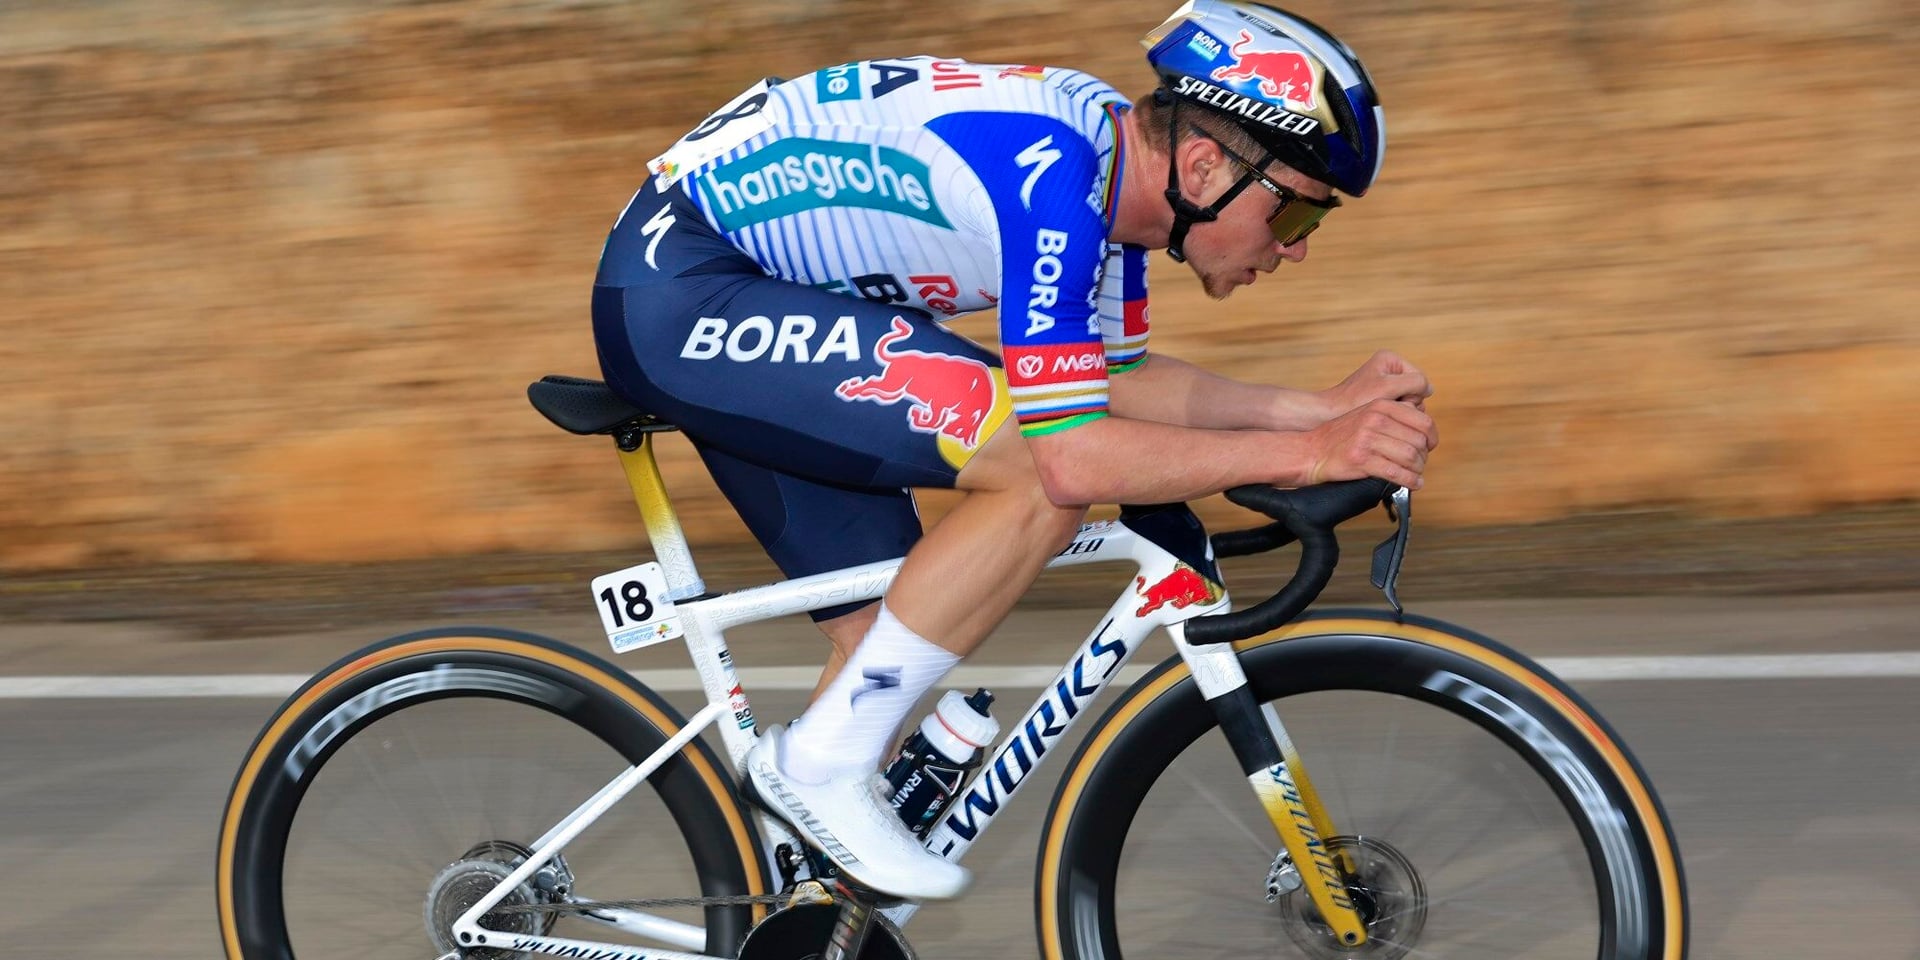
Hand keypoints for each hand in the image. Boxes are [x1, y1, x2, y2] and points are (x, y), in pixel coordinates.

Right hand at [1299, 398, 1437, 489]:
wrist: (1311, 450)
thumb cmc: (1340, 436)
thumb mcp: (1367, 414)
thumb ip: (1392, 415)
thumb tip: (1422, 427)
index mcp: (1381, 406)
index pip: (1422, 421)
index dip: (1432, 437)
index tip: (1429, 447)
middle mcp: (1375, 419)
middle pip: (1418, 441)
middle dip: (1424, 457)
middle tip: (1419, 464)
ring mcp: (1368, 439)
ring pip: (1410, 457)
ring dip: (1417, 470)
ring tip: (1415, 474)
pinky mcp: (1362, 460)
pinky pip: (1396, 473)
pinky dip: (1409, 481)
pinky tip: (1412, 483)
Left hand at [1322, 350, 1432, 415]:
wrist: (1327, 414)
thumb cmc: (1354, 400)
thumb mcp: (1388, 387)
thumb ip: (1415, 382)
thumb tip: (1429, 388)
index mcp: (1390, 359)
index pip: (1420, 380)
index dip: (1411, 394)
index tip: (1389, 398)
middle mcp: (1388, 370)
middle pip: (1416, 393)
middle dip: (1405, 404)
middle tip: (1384, 408)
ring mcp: (1384, 386)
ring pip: (1409, 404)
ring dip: (1399, 413)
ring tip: (1380, 415)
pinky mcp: (1379, 400)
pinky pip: (1397, 411)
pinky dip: (1391, 418)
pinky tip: (1378, 421)